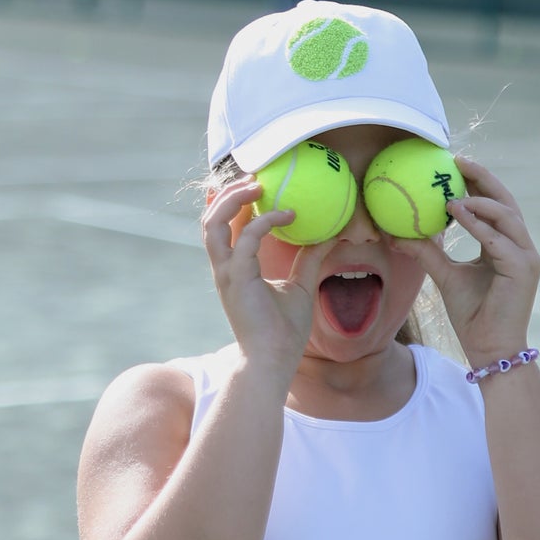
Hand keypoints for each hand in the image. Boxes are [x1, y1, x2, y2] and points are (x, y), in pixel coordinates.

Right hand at [201, 177, 332, 367]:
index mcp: (234, 269)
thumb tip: (329, 235)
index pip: (223, 226)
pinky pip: (245, 240)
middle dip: (228, 193)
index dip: (232, 201)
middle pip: (210, 218)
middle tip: (256, 177)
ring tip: (259, 185)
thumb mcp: (300, 286)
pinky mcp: (236, 280)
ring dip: (234, 199)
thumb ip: (308, 259)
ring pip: (213, 224)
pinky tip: (289, 215)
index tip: (256, 183)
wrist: (273, 361)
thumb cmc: (284, 331)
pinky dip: (264, 222)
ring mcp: (226, 273)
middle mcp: (224, 268)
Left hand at [390, 156, 539, 364]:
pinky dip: (479, 225)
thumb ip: (427, 253)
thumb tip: (396, 234)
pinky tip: (457, 214)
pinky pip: (499, 240)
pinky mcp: (523, 270)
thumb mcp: (445, 276)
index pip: (495, 205)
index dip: (478, 182)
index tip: (455, 164)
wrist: (490, 349)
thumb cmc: (472, 315)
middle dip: (483, 177)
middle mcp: (520, 246)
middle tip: (458, 160)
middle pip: (506, 201)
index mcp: (506, 245)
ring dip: (479, 201)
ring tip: (451, 194)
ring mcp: (526, 257)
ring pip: (506, 216)